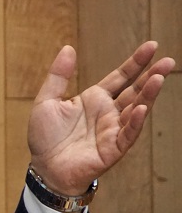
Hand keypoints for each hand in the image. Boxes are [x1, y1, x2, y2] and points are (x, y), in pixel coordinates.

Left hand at [27, 41, 174, 195]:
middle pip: (134, 90)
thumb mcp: (46, 100)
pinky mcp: (112, 149)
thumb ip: (58, 75)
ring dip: (147, 95)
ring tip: (159, 78)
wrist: (43, 167)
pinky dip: (134, 121)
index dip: (135, 63)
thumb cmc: (45, 136)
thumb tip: (69, 48)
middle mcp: (108, 112)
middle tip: (168, 60)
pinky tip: (141, 108)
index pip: (120, 77)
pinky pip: (127, 134)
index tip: (151, 46)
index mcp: (94, 99)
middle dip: (151, 75)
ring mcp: (112, 130)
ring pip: (135, 110)